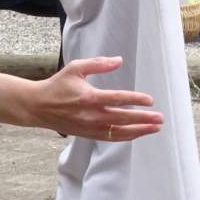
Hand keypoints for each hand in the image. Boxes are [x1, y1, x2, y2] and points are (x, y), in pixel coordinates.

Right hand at [30, 56, 162, 140]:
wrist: (38, 106)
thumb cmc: (58, 85)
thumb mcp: (75, 67)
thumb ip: (98, 64)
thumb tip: (119, 60)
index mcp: (89, 97)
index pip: (117, 99)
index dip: (135, 99)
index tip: (150, 100)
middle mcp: (91, 115)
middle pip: (123, 118)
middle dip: (144, 119)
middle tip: (160, 118)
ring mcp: (90, 127)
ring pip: (119, 132)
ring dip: (139, 131)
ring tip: (155, 128)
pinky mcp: (88, 135)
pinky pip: (110, 138)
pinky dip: (126, 137)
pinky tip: (138, 133)